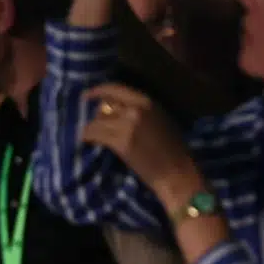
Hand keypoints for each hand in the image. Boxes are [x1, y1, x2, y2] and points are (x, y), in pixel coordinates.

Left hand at [82, 83, 201, 211]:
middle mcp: (135, 110)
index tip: (86, 96)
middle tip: (95, 126)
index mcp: (147, 102)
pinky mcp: (120, 143)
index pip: (115, 89)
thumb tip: (116, 107)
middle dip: (97, 116)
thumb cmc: (174, 151)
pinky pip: (94, 135)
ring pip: (96, 122)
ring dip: (91, 129)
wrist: (177, 174)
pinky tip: (86, 141)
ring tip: (90, 136)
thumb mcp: (161, 120)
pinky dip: (87, 137)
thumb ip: (140, 111)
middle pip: (104, 106)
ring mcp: (126, 126)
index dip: (98, 91)